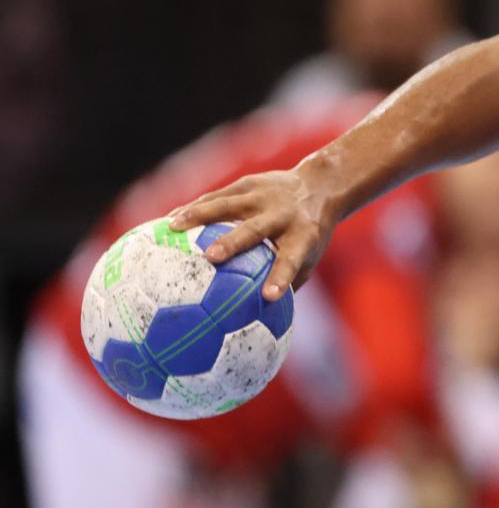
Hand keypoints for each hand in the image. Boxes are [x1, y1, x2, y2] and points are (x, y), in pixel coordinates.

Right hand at [167, 159, 341, 299]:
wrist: (320, 186)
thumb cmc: (308, 235)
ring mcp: (263, 197)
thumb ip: (287, 286)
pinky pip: (216, 197)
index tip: (269, 296)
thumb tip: (261, 323)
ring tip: (172, 227)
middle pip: (255, 229)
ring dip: (200, 215)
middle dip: (233, 242)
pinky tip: (169, 221)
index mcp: (303, 237)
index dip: (280, 277)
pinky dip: (192, 208)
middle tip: (211, 257)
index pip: (291, 260)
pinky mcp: (248, 184)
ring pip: (227, 205)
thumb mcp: (309, 258)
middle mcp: (283, 215)